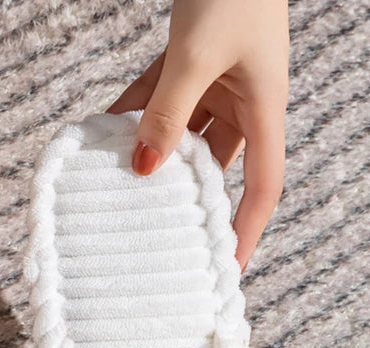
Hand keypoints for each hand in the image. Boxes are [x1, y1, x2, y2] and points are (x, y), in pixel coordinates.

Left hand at [106, 0, 288, 270]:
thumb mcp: (197, 57)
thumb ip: (167, 113)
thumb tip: (143, 168)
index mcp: (263, 110)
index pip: (263, 187)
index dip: (247, 230)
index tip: (228, 269)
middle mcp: (242, 103)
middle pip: (213, 166)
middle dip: (183, 194)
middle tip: (151, 229)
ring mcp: (216, 82)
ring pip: (180, 133)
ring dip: (150, 153)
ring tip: (117, 185)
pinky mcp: (191, 62)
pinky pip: (160, 98)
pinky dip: (136, 112)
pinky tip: (106, 132)